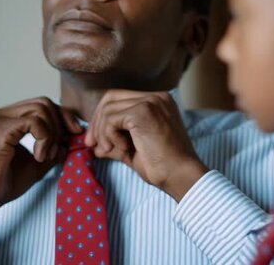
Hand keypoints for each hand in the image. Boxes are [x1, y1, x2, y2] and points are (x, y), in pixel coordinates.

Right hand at [0, 97, 82, 226]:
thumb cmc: (2, 183)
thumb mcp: (36, 164)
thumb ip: (52, 150)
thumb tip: (70, 140)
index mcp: (8, 119)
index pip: (42, 105)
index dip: (62, 116)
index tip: (74, 133)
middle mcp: (1, 114)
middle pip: (44, 102)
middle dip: (61, 122)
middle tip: (60, 148)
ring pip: (41, 108)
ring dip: (52, 133)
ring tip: (45, 156)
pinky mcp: (0, 130)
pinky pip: (34, 122)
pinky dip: (44, 138)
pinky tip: (39, 157)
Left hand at [85, 90, 208, 201]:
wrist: (181, 177)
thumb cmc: (163, 167)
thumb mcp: (133, 151)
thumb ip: (115, 144)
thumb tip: (95, 146)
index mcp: (157, 102)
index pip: (119, 99)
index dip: (102, 118)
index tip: (95, 142)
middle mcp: (156, 97)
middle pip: (110, 98)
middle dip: (96, 122)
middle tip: (91, 145)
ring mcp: (151, 102)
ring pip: (108, 109)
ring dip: (102, 132)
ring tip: (110, 150)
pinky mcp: (144, 112)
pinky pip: (111, 119)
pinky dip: (110, 135)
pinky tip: (123, 148)